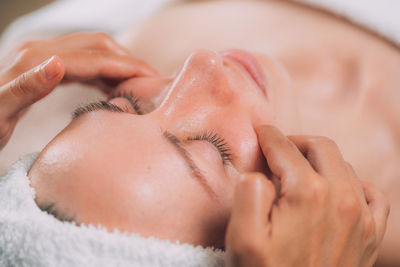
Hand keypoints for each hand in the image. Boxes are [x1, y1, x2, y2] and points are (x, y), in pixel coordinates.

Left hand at [0, 32, 156, 149]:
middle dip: (128, 60)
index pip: (93, 56)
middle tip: (153, 81)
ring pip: (92, 52)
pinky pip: (83, 63)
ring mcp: (43, 58)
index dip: (125, 65)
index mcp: (35, 61)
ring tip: (139, 85)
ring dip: (118, 64)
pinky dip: (103, 72)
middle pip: (97, 45)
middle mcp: (41, 53)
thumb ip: (25, 87)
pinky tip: (112, 87)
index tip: (152, 78)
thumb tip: (57, 64)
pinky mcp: (44, 68)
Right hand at [226, 125, 389, 266]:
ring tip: (299, 169)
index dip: (268, 136)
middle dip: (296, 140)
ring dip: (320, 159)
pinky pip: (372, 194)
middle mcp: (341, 198)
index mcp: (308, 193)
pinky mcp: (370, 233)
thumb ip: (249, 192)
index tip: (259, 132)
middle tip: (277, 148)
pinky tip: (337, 190)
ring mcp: (361, 216)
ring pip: (345, 165)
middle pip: (321, 146)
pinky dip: (354, 183)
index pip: (285, 147)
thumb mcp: (243, 238)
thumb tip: (260, 170)